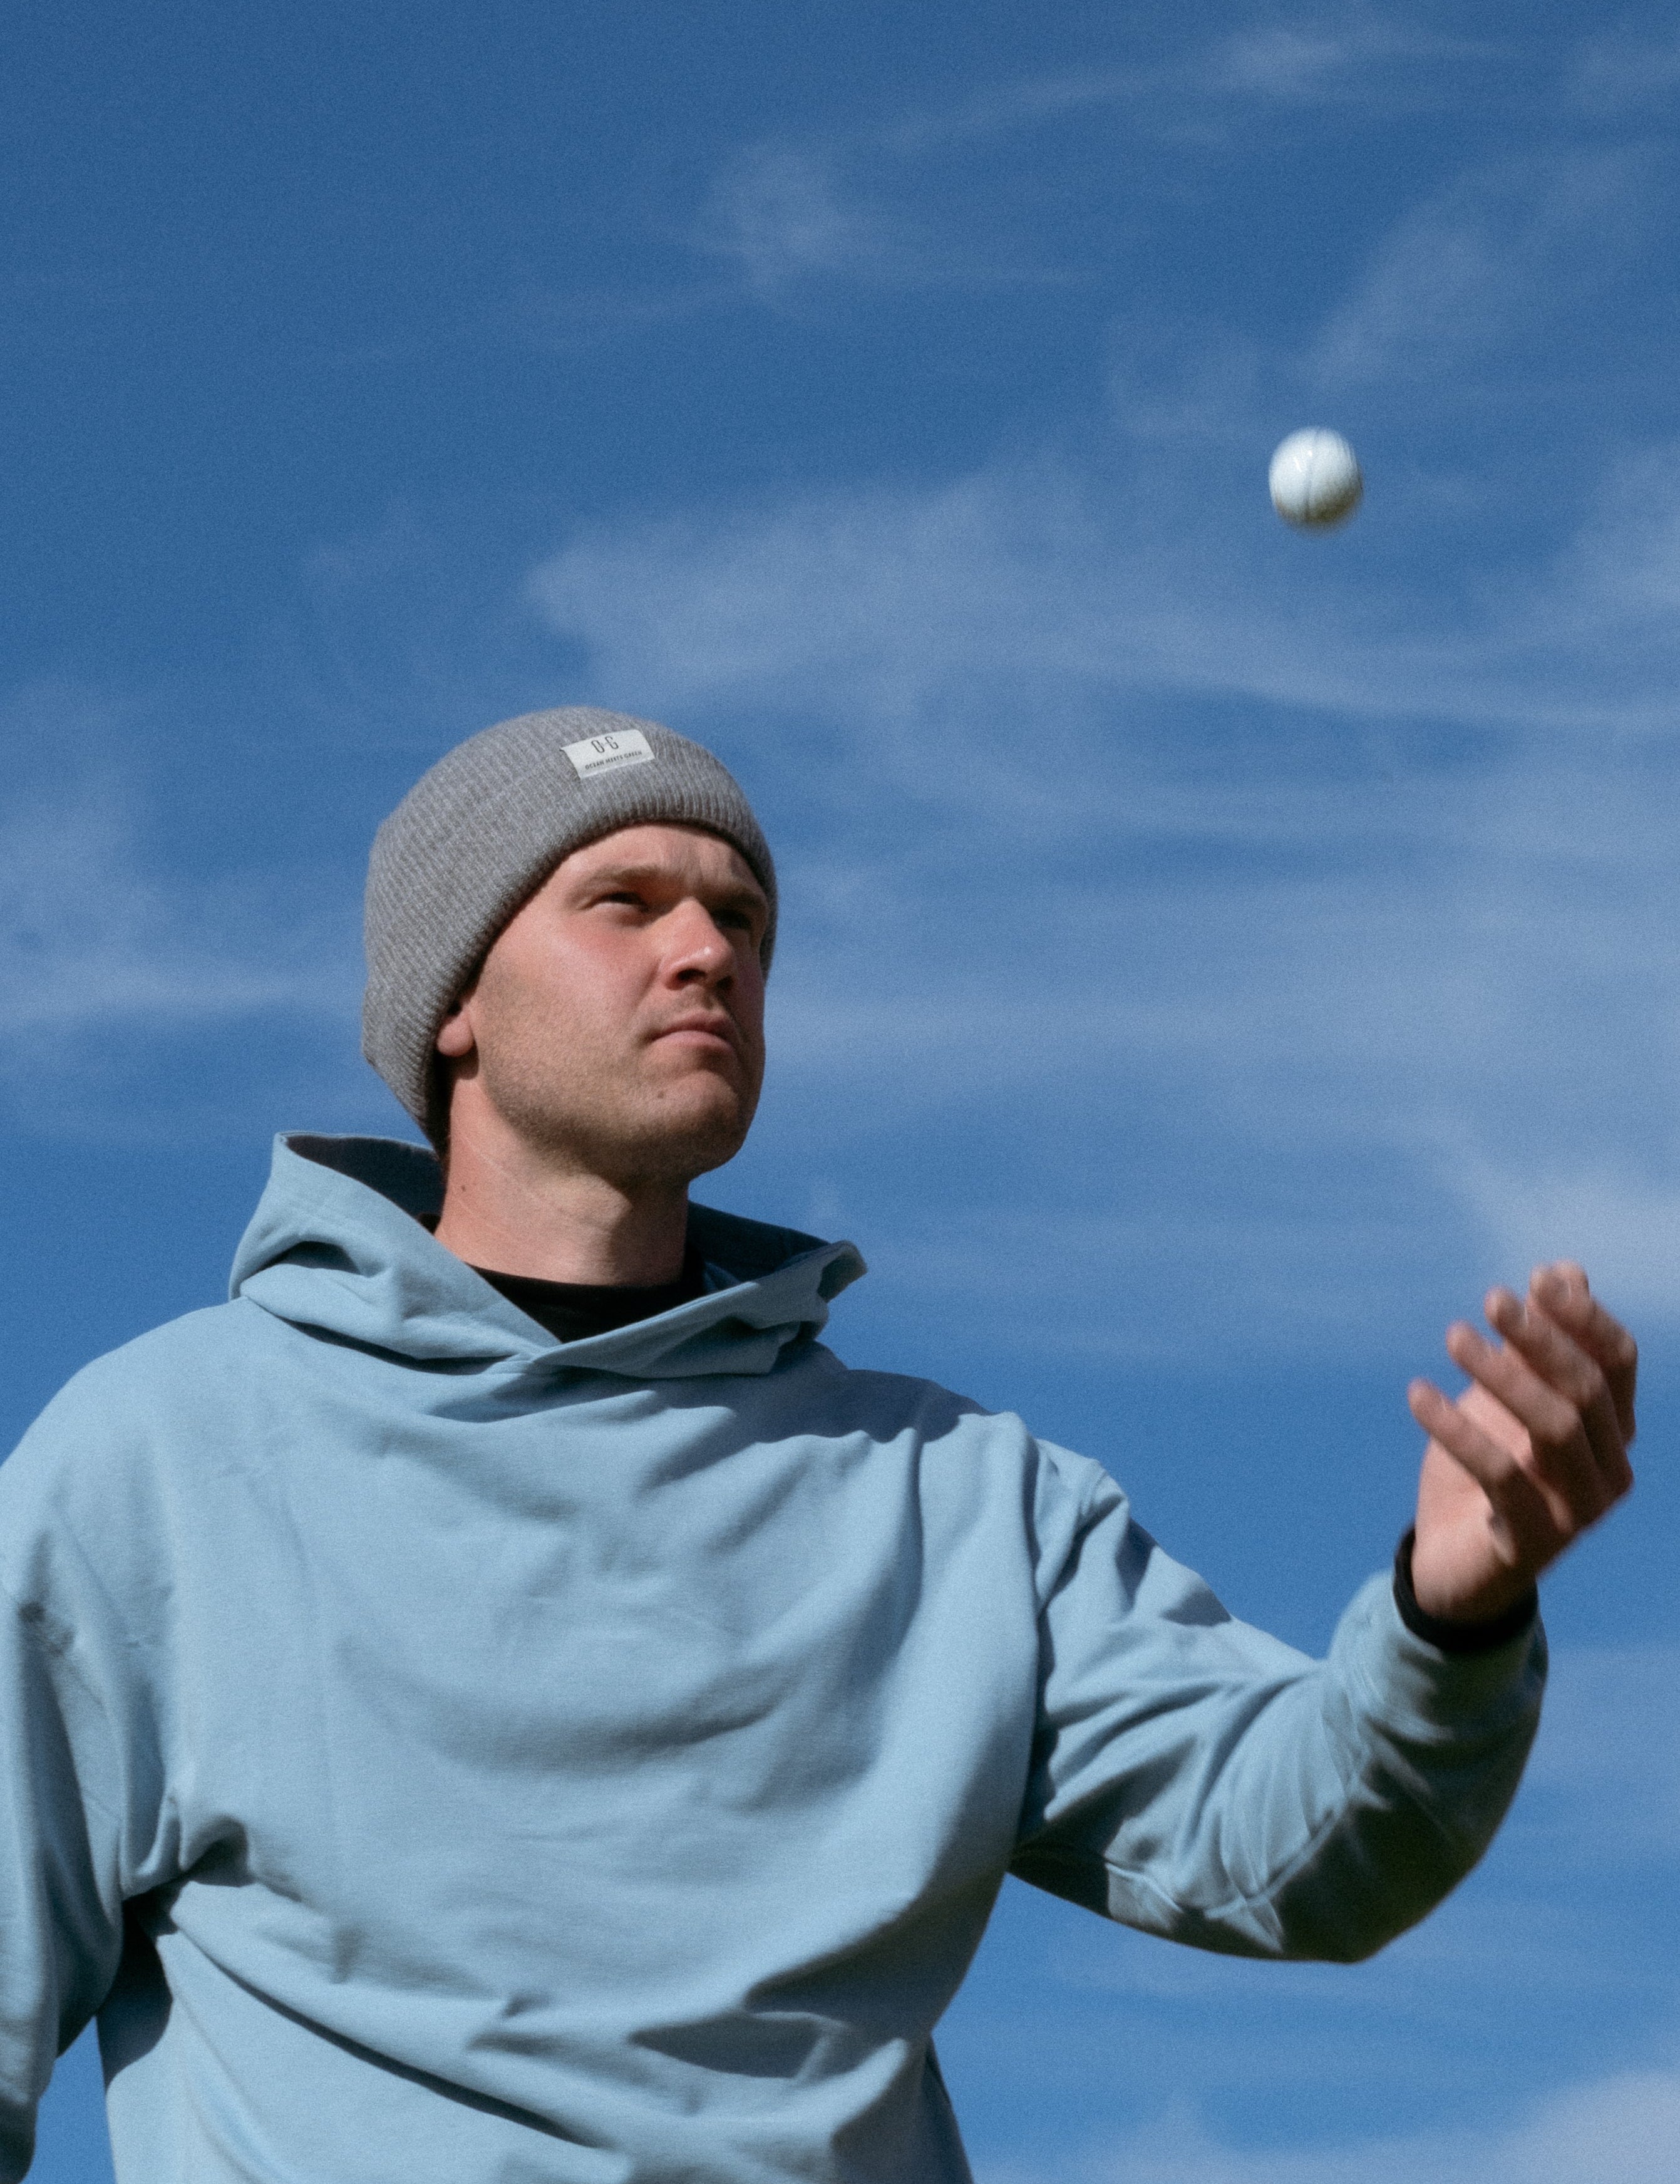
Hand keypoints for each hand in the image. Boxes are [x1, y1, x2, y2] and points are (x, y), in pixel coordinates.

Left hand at [1405, 1263, 1635, 1624]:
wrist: (1451, 1560)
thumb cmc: (1487, 1465)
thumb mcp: (1506, 1396)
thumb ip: (1536, 1343)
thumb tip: (1564, 1270)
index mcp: (1612, 1431)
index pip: (1618, 1362)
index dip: (1584, 1317)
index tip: (1538, 1278)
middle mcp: (1610, 1471)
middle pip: (1586, 1389)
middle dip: (1540, 1338)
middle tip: (1491, 1299)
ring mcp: (1579, 1511)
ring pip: (1552, 1427)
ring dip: (1501, 1375)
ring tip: (1453, 1334)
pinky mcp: (1534, 1540)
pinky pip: (1499, 1473)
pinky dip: (1456, 1428)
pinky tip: (1417, 1393)